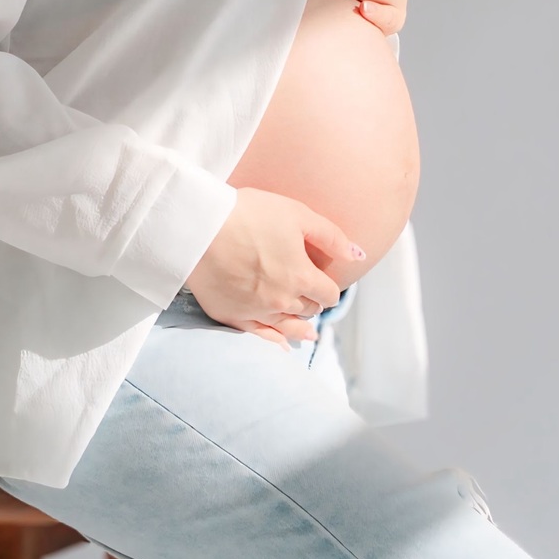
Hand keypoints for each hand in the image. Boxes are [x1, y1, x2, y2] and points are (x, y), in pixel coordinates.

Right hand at [185, 186, 364, 348]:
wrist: (199, 224)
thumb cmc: (249, 212)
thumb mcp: (297, 214)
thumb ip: (331, 237)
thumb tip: (359, 256)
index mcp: (301, 277)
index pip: (329, 293)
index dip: (328, 285)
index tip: (322, 278)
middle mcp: (281, 301)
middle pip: (308, 310)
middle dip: (311, 300)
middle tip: (308, 292)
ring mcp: (255, 311)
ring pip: (287, 327)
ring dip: (299, 325)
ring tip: (308, 331)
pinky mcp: (230, 315)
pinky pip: (258, 335)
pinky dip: (274, 340)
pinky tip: (282, 345)